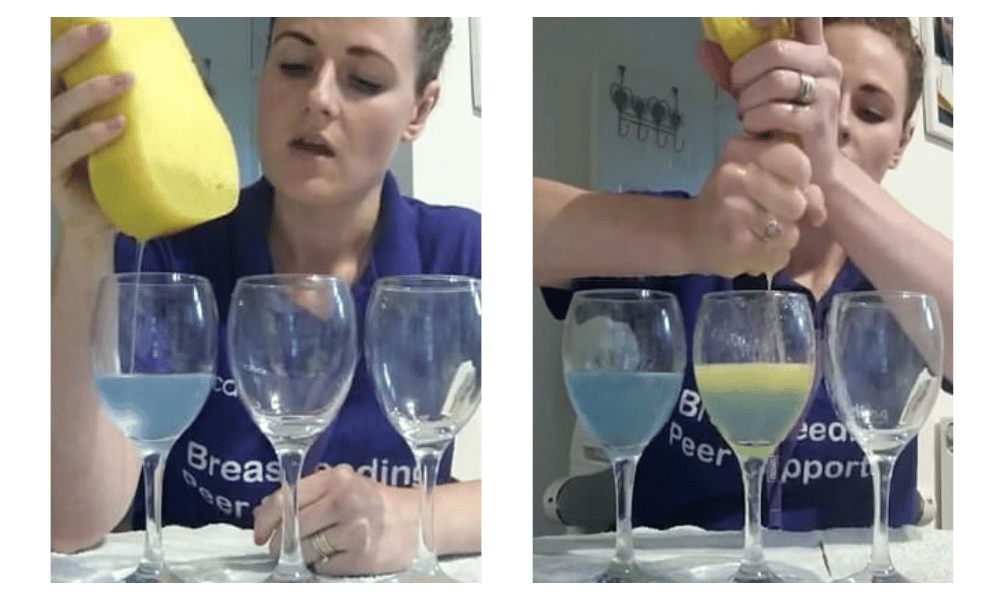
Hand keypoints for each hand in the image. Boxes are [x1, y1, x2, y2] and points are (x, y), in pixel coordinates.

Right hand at [51, 21, 132, 237]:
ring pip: (56, 108)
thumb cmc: (113, 174)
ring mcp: (43, 144)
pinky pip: (66, 147)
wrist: (100, 224)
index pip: (55, 64)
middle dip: (72, 47)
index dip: (66, 39)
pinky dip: (92, 135)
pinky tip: (118, 125)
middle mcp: (44, 118)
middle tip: (104, 30)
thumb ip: (139, 111)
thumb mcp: (127, 137)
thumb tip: (193, 84)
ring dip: (91, 90)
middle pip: (46, 74)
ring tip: (127, 80)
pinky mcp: (49, 171)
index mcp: (58, 103)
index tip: (97, 19)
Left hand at [253, 463, 417, 575]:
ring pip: (305, 550)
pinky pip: (324, 566)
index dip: (266, 519)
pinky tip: (336, 555)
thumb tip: (263, 511)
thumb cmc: (375, 501)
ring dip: (301, 555)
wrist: (419, 521)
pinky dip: (323, 564)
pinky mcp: (362, 556)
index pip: (287, 498)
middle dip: (280, 542)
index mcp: (338, 477)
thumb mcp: (344, 486)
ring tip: (315, 549)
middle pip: (293, 528)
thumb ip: (307, 494)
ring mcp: (356, 530)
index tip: (259, 532)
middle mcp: (346, 500)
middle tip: (281, 547)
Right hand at [691, 133, 824, 276]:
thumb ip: (796, 182)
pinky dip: (772, 255)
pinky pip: (778, 253)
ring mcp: (732, 210)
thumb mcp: (760, 176)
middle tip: (768, 212)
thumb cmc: (730, 201)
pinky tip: (753, 248)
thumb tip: (819, 213)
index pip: (797, 161)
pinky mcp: (734, 241)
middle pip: (797, 200)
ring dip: (782, 236)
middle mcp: (733, 175)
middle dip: (791, 212)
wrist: (689, 235)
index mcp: (740, 149)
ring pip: (790, 230)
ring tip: (760, 232)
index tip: (786, 185)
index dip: (800, 179)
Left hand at [730, 18, 842, 183]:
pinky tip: (754, 128)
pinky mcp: (819, 121)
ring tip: (746, 113)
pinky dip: (756, 120)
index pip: (804, 12)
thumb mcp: (754, 91)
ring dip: (748, 100)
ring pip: (775, 81)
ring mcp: (827, 92)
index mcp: (812, 50)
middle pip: (777, 50)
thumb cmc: (781, 123)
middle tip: (736, 90)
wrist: (809, 166)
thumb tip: (702, 45)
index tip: (750, 22)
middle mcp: (826, 64)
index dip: (775, 11)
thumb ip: (731, 69)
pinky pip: (776, 112)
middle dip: (744, 72)